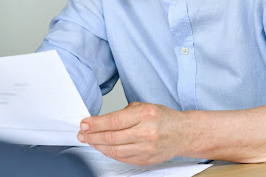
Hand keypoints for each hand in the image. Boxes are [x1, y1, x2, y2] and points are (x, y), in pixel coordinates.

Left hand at [77, 102, 193, 165]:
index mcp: (145, 115)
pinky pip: (122, 158)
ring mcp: (146, 149)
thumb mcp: (144, 106)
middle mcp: (146, 133)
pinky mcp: (146, 160)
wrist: (183, 133)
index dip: (96, 124)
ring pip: (115, 150)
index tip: (84, 123)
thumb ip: (123, 113)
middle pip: (112, 137)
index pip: (114, 121)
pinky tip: (102, 148)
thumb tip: (101, 121)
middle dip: (92, 136)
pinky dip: (109, 153)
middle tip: (82, 134)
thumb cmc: (163, 118)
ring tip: (89, 140)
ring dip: (98, 146)